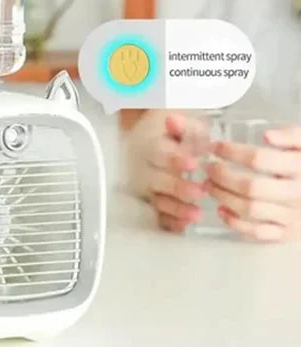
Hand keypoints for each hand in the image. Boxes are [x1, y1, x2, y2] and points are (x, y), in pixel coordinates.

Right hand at [147, 113, 207, 232]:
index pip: (158, 153)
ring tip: (197, 214)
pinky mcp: (154, 204)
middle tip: (200, 191)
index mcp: (151, 147)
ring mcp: (148, 188)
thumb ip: (183, 125)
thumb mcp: (187, 124)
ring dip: (175, 209)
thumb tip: (172, 120)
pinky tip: (184, 226)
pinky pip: (158, 216)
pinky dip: (170, 222)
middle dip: (177, 187)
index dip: (174, 159)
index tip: (193, 164)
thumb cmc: (182, 136)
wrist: (165, 143)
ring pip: (156, 200)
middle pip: (155, 180)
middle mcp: (144, 169)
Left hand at [206, 126, 300, 241]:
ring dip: (223, 197)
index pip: (259, 159)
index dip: (232, 152)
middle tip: (208, 168)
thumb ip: (289, 135)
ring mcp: (293, 216)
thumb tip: (267, 135)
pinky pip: (258, 232)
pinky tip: (221, 209)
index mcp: (300, 167)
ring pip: (251, 210)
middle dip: (223, 176)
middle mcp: (297, 194)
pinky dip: (235, 222)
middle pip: (251, 187)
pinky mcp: (288, 233)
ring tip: (209, 185)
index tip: (216, 147)